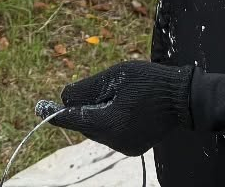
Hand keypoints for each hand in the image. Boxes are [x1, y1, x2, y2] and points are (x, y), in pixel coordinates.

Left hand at [53, 60, 192, 155]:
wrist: (183, 97)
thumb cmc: (149, 81)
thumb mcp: (114, 77)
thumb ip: (85, 89)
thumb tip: (64, 99)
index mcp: (109, 123)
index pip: (74, 119)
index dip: (55, 112)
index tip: (40, 107)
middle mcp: (115, 141)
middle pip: (85, 125)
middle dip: (83, 108)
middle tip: (92, 90)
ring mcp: (125, 146)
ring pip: (97, 130)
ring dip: (97, 113)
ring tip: (117, 94)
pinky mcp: (134, 147)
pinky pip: (111, 133)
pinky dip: (109, 120)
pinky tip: (123, 105)